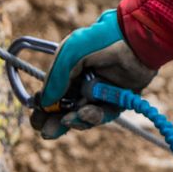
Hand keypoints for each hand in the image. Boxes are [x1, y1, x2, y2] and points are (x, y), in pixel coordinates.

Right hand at [33, 10, 155, 138]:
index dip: (43, 109)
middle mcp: (84, 84)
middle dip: (55, 122)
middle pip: (66, 110)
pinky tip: (86, 113)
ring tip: (69, 120)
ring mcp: (101, 93)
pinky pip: (103, 115)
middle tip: (47, 132)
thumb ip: (55, 77)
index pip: (52, 95)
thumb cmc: (100, 40)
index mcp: (69, 72)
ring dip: (75, 120)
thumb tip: (44, 102)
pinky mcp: (118, 101)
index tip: (36, 118)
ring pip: (84, 115)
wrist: (136, 39)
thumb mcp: (70, 53)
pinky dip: (93, 117)